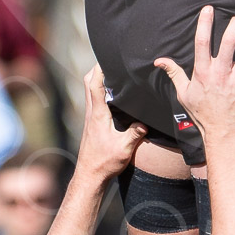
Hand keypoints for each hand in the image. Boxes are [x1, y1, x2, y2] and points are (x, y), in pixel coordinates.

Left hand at [75, 66, 148, 181]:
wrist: (89, 176)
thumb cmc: (104, 163)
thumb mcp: (124, 149)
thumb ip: (135, 133)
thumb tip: (145, 122)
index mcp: (98, 114)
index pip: (96, 86)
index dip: (101, 69)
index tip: (109, 57)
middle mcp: (92, 113)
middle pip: (88, 82)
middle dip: (97, 68)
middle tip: (112, 61)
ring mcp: (90, 117)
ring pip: (90, 90)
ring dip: (98, 78)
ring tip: (115, 72)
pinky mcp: (92, 123)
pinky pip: (93, 99)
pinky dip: (100, 90)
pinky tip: (113, 94)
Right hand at [155, 7, 234, 142]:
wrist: (225, 134)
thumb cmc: (204, 113)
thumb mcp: (185, 94)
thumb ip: (174, 73)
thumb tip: (159, 60)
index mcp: (203, 73)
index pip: (201, 43)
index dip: (204, 23)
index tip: (209, 8)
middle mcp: (221, 74)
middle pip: (229, 42)